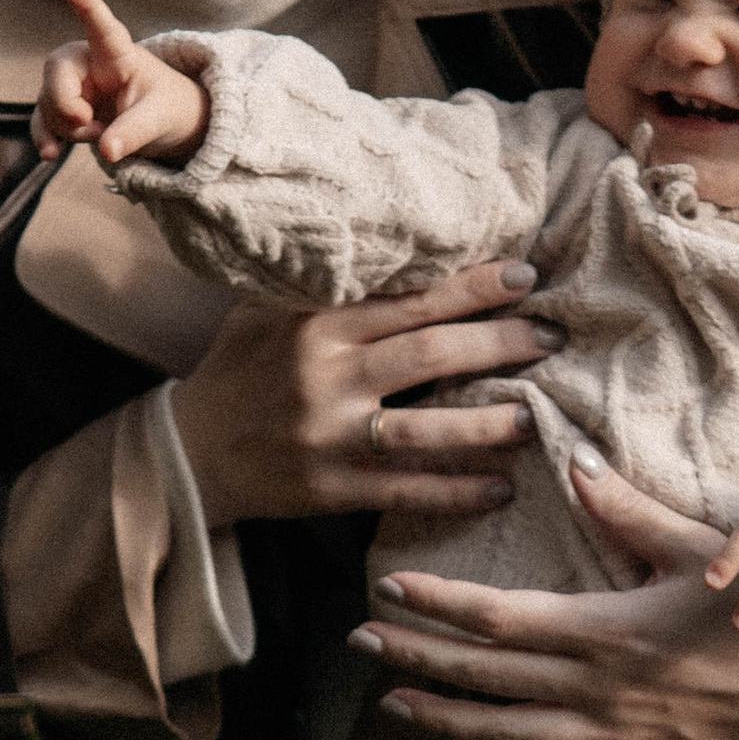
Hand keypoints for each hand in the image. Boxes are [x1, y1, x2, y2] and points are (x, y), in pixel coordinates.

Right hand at [35, 0, 209, 169]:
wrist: (160, 125)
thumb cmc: (165, 109)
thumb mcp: (160, 120)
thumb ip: (134, 132)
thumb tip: (107, 151)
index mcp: (119, 54)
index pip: (103, 28)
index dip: (88, 7)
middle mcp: (90, 63)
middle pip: (58, 70)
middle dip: (65, 103)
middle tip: (89, 125)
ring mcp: (74, 87)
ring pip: (49, 101)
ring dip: (68, 128)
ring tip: (100, 137)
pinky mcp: (64, 110)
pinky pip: (43, 120)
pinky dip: (45, 137)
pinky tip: (50, 154)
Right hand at [170, 260, 568, 531]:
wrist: (187, 453)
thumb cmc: (237, 372)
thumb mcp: (265, 313)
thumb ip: (323, 287)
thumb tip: (396, 247)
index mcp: (316, 326)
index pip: (410, 300)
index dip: (473, 288)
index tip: (525, 278)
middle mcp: (326, 377)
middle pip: (431, 355)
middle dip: (501, 345)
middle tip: (552, 339)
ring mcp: (330, 438)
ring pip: (427, 429)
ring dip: (490, 424)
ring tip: (537, 417)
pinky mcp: (332, 490)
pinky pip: (407, 491)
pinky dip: (457, 492)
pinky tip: (501, 489)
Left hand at [344, 454, 738, 739]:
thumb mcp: (702, 551)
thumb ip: (630, 513)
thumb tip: (574, 464)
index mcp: (611, 631)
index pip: (499, 620)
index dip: (437, 607)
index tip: (388, 590)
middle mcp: (599, 692)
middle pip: (483, 679)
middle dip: (414, 658)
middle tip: (358, 640)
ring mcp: (609, 739)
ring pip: (501, 738)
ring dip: (439, 719)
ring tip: (389, 699)